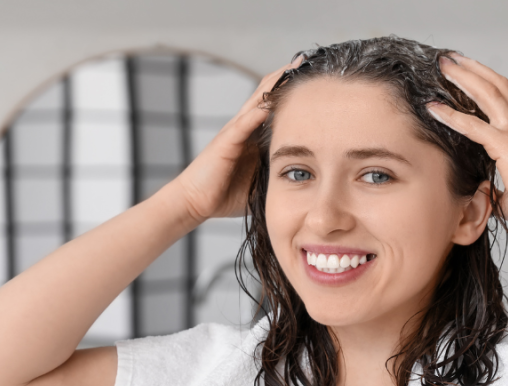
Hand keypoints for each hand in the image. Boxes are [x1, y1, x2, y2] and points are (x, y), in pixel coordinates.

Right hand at [174, 54, 305, 223]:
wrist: (195, 202)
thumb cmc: (225, 194)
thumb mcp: (260, 181)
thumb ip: (276, 173)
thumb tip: (304, 180)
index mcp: (253, 137)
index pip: (274, 107)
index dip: (291, 92)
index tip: (311, 80)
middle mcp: (244, 129)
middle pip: (266, 96)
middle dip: (285, 78)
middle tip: (306, 60)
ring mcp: (234, 133)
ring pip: (256, 102)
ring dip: (273, 86)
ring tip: (291, 69)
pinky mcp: (225, 143)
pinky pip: (242, 125)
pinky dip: (256, 113)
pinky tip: (268, 103)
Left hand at [427, 54, 507, 231]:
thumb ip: (498, 191)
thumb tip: (487, 197)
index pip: (505, 99)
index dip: (486, 83)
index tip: (469, 73)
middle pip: (496, 86)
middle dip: (472, 69)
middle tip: (451, 59)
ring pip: (487, 94)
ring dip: (463, 78)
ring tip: (443, 66)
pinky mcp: (506, 145)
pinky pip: (473, 125)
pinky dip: (451, 116)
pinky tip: (433, 108)